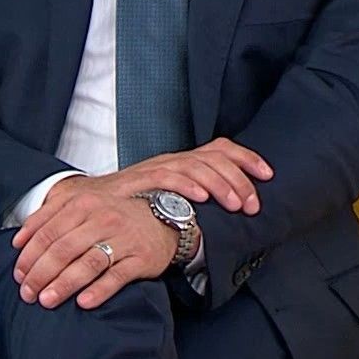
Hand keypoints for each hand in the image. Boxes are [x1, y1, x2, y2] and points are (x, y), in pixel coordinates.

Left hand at [10, 184, 177, 309]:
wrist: (163, 217)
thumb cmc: (114, 216)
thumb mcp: (81, 206)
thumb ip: (49, 218)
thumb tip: (18, 241)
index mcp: (83, 205)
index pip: (48, 231)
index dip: (29, 255)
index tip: (18, 275)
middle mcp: (102, 218)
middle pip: (63, 249)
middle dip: (41, 273)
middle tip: (27, 293)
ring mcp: (123, 238)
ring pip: (88, 263)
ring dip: (64, 284)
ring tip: (47, 300)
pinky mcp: (141, 258)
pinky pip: (118, 276)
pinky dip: (99, 290)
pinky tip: (83, 303)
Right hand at [78, 138, 273, 214]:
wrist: (89, 202)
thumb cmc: (133, 205)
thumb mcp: (170, 198)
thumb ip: (195, 199)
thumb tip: (230, 210)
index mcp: (183, 161)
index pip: (221, 148)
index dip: (247, 158)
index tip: (269, 174)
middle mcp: (173, 159)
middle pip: (214, 158)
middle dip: (239, 180)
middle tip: (253, 205)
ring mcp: (156, 167)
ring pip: (196, 166)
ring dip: (220, 185)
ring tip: (236, 205)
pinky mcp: (139, 179)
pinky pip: (167, 177)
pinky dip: (186, 185)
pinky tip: (201, 198)